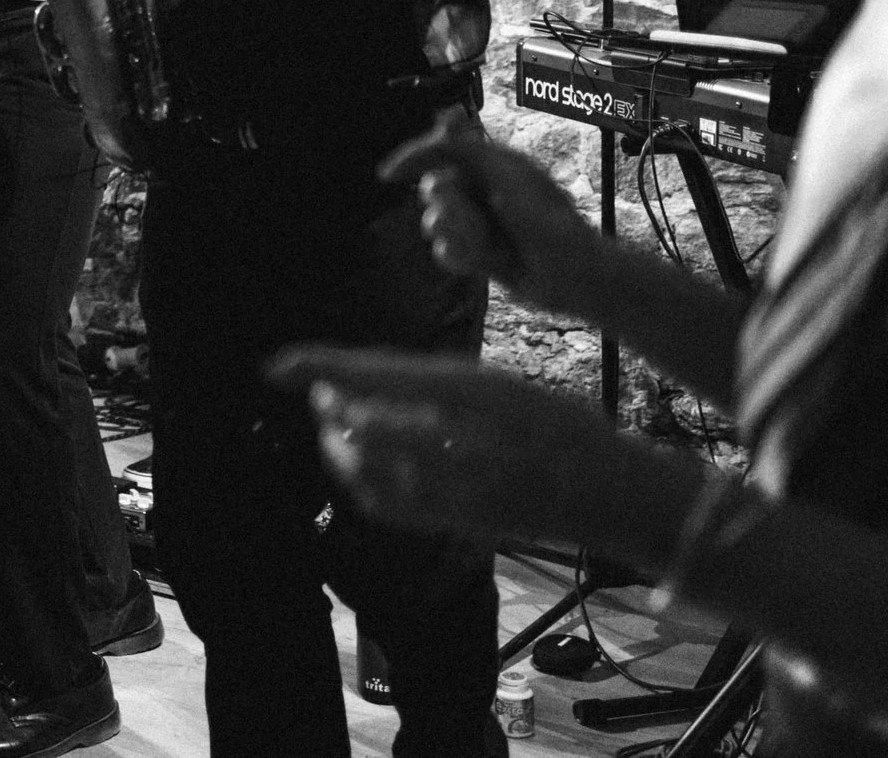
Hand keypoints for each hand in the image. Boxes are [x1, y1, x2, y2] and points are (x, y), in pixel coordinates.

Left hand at [272, 345, 700, 560]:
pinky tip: (355, 463)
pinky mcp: (455, 523)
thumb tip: (358, 382)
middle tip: (319, 392)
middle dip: (329, 408)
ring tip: (333, 423)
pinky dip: (356, 481)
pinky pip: (385, 505)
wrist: (611, 495)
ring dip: (337, 444)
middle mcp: (461, 441)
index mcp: (475, 393)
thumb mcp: (499, 385)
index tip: (275, 365)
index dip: (322, 368)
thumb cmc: (559, 428)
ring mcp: (457, 488)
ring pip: (368, 468)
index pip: (379, 377)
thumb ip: (429, 384)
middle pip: (363, 426)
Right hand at [380, 106, 608, 318]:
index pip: (444, 148)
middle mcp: (486, 188)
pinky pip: (446, 249)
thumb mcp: (514, 185)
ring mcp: (483, 219)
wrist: (579, 283)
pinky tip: (484, 265)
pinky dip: (461, 257)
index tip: (389, 176)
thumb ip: (476, 150)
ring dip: (456, 237)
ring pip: (437, 221)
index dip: (414, 157)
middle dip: (448, 209)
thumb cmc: (557, 231)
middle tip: (474, 225)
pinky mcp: (481, 249)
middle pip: (436, 187)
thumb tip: (447, 119)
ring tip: (486, 250)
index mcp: (497, 165)